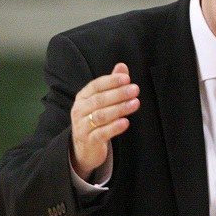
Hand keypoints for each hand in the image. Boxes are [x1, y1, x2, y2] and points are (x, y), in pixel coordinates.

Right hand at [70, 63, 139, 179]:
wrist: (85, 148)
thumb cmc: (95, 120)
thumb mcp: (101, 101)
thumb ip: (112, 84)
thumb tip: (122, 66)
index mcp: (82, 97)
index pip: (95, 86)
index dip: (111, 81)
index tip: (127, 78)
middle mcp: (79, 110)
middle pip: (99, 100)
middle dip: (118, 94)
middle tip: (135, 89)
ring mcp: (82, 126)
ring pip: (101, 116)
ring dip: (119, 109)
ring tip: (135, 104)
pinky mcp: (89, 141)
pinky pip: (101, 133)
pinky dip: (114, 127)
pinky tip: (125, 122)